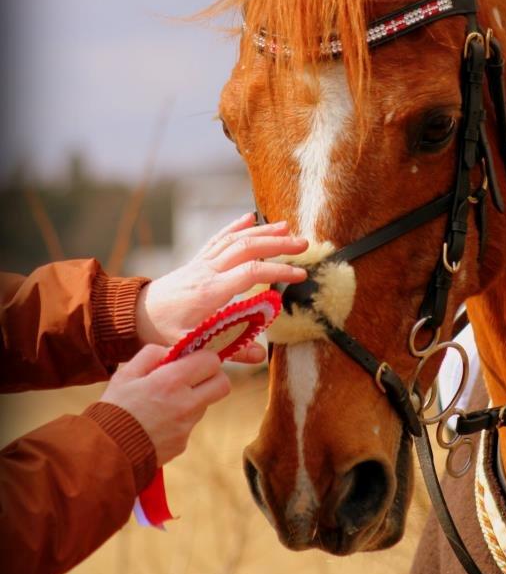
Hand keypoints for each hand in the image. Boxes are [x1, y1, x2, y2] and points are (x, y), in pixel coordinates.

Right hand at [100, 344, 229, 465]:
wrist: (105, 452)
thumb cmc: (114, 409)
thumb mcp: (126, 373)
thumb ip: (152, 355)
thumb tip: (172, 352)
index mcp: (171, 382)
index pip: (211, 362)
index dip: (204, 358)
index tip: (191, 360)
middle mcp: (186, 405)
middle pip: (222, 385)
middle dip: (212, 377)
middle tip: (192, 377)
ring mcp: (186, 427)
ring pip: (205, 405)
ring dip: (193, 399)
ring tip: (164, 402)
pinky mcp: (183, 443)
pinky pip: (190, 424)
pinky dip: (180, 419)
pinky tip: (158, 421)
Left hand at [135, 212, 307, 353]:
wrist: (133, 315)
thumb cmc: (162, 332)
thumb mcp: (193, 345)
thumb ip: (228, 349)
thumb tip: (260, 355)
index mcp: (209, 292)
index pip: (249, 274)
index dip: (277, 271)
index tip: (300, 275)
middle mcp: (207, 271)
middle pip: (246, 249)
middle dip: (277, 245)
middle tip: (303, 244)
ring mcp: (201, 263)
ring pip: (235, 240)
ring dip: (262, 232)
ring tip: (287, 228)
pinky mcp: (197, 262)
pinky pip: (218, 239)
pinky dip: (235, 226)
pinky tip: (250, 218)